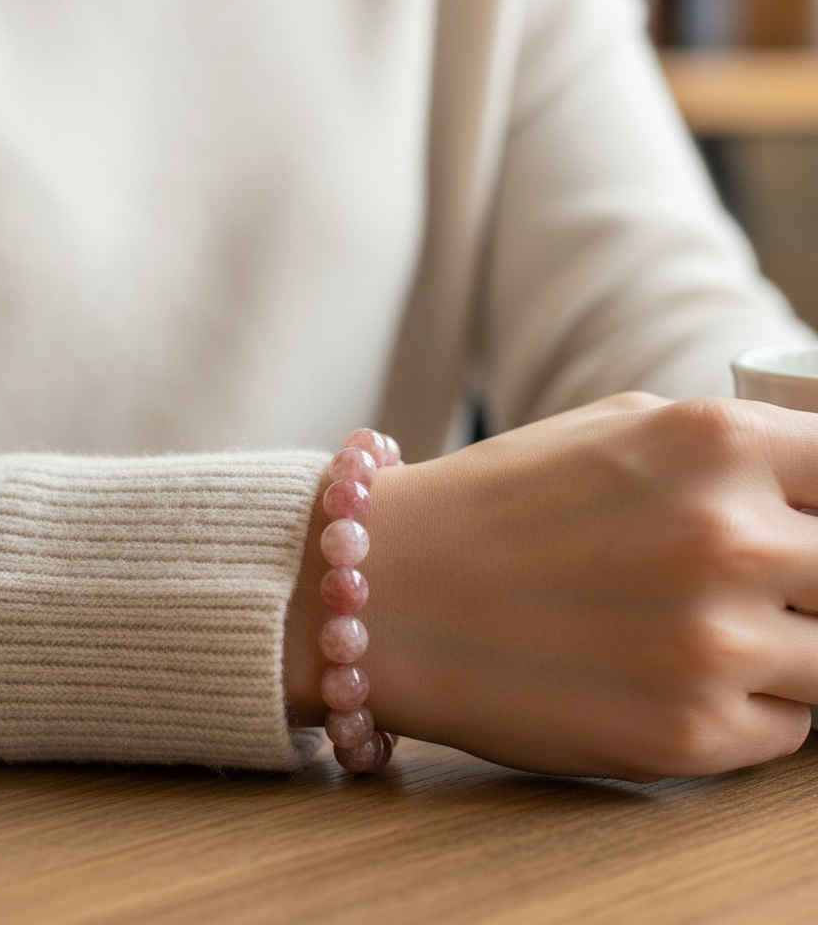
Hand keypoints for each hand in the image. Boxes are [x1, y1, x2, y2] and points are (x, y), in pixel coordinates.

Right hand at [287, 393, 817, 780]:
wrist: (390, 592)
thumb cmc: (497, 503)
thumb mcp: (616, 428)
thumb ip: (732, 450)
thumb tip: (817, 491)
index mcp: (716, 442)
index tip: (805, 522)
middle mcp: (728, 539)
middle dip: (809, 578)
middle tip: (750, 580)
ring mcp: (713, 646)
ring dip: (788, 646)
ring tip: (702, 626)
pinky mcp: (690, 735)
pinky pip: (788, 726)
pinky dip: (749, 703)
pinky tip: (671, 673)